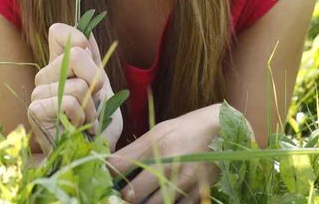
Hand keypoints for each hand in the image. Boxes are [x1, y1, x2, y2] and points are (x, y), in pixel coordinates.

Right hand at [27, 23, 122, 156]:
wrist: (91, 156)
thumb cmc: (96, 122)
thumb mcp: (101, 86)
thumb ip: (93, 57)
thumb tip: (87, 27)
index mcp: (58, 64)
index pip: (59, 31)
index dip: (79, 38)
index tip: (88, 57)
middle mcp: (44, 74)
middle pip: (77, 54)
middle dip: (96, 80)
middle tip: (93, 101)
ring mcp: (37, 92)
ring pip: (77, 83)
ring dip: (91, 105)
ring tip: (86, 119)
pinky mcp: (36, 111)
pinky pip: (69, 101)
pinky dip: (82, 116)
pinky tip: (78, 128)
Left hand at [107, 104, 221, 203]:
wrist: (219, 130)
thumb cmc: (184, 129)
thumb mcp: (159, 130)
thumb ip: (137, 148)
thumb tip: (113, 164)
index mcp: (157, 145)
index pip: (122, 164)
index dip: (109, 172)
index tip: (105, 176)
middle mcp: (169, 164)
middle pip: (134, 193)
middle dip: (124, 196)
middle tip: (122, 194)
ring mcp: (184, 182)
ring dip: (144, 203)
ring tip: (140, 198)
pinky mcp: (198, 195)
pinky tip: (161, 198)